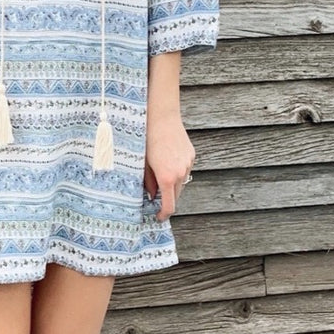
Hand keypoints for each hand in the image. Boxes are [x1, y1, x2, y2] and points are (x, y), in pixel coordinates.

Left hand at [143, 107, 195, 221]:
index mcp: (166, 178)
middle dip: (167, 199)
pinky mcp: (191, 155)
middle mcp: (180, 173)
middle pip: (177, 196)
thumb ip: (148, 183)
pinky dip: (177, 172)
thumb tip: (151, 196)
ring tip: (160, 174)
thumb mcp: (142, 164)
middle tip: (156, 198)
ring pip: (182, 182)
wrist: (161, 117)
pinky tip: (167, 161)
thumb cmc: (147, 139)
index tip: (158, 216)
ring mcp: (188, 164)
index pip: (170, 206)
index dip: (164, 214)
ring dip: (173, 185)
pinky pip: (185, 170)